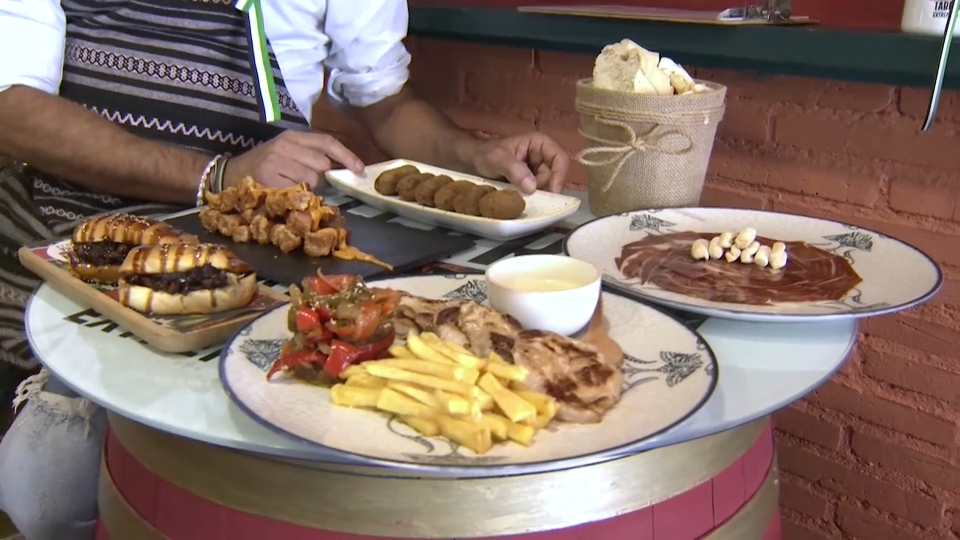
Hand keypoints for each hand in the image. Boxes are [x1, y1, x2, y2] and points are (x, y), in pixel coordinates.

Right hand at [225, 130, 364, 189]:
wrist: (229, 174)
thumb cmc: (264, 165)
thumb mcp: (287, 153)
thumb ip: (311, 156)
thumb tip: (342, 169)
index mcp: (292, 136)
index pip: (327, 142)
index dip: (347, 155)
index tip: (360, 169)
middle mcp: (285, 145)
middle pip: (322, 163)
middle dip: (323, 177)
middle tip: (310, 182)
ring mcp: (276, 161)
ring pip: (312, 179)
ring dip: (310, 188)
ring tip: (294, 187)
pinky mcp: (268, 178)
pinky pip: (297, 190)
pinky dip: (297, 195)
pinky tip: (287, 193)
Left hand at [470, 132, 569, 193]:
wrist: (472, 162)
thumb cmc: (484, 154)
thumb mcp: (497, 159)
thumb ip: (514, 169)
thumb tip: (532, 187)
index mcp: (540, 143)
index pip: (560, 159)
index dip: (559, 176)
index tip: (552, 192)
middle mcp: (543, 156)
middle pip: (554, 176)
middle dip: (542, 188)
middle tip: (522, 192)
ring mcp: (539, 171)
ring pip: (547, 187)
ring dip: (535, 194)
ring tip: (515, 191)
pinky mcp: (533, 183)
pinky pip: (539, 194)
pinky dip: (530, 198)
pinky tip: (517, 196)